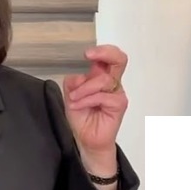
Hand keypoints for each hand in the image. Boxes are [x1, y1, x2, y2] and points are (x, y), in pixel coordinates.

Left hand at [63, 44, 128, 161]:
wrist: (87, 139)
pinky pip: (102, 96)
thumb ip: (74, 83)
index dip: (101, 51)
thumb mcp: (71, 95)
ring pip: (103, 80)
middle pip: (119, 59)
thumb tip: (79, 76)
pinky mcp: (119, 104)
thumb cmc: (82, 117)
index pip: (108, 57)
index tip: (87, 53)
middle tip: (89, 55)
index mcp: (101, 77)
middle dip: (105, 53)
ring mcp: (117, 93)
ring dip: (84, 89)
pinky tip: (78, 106)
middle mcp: (112, 82)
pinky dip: (86, 100)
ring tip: (74, 100)